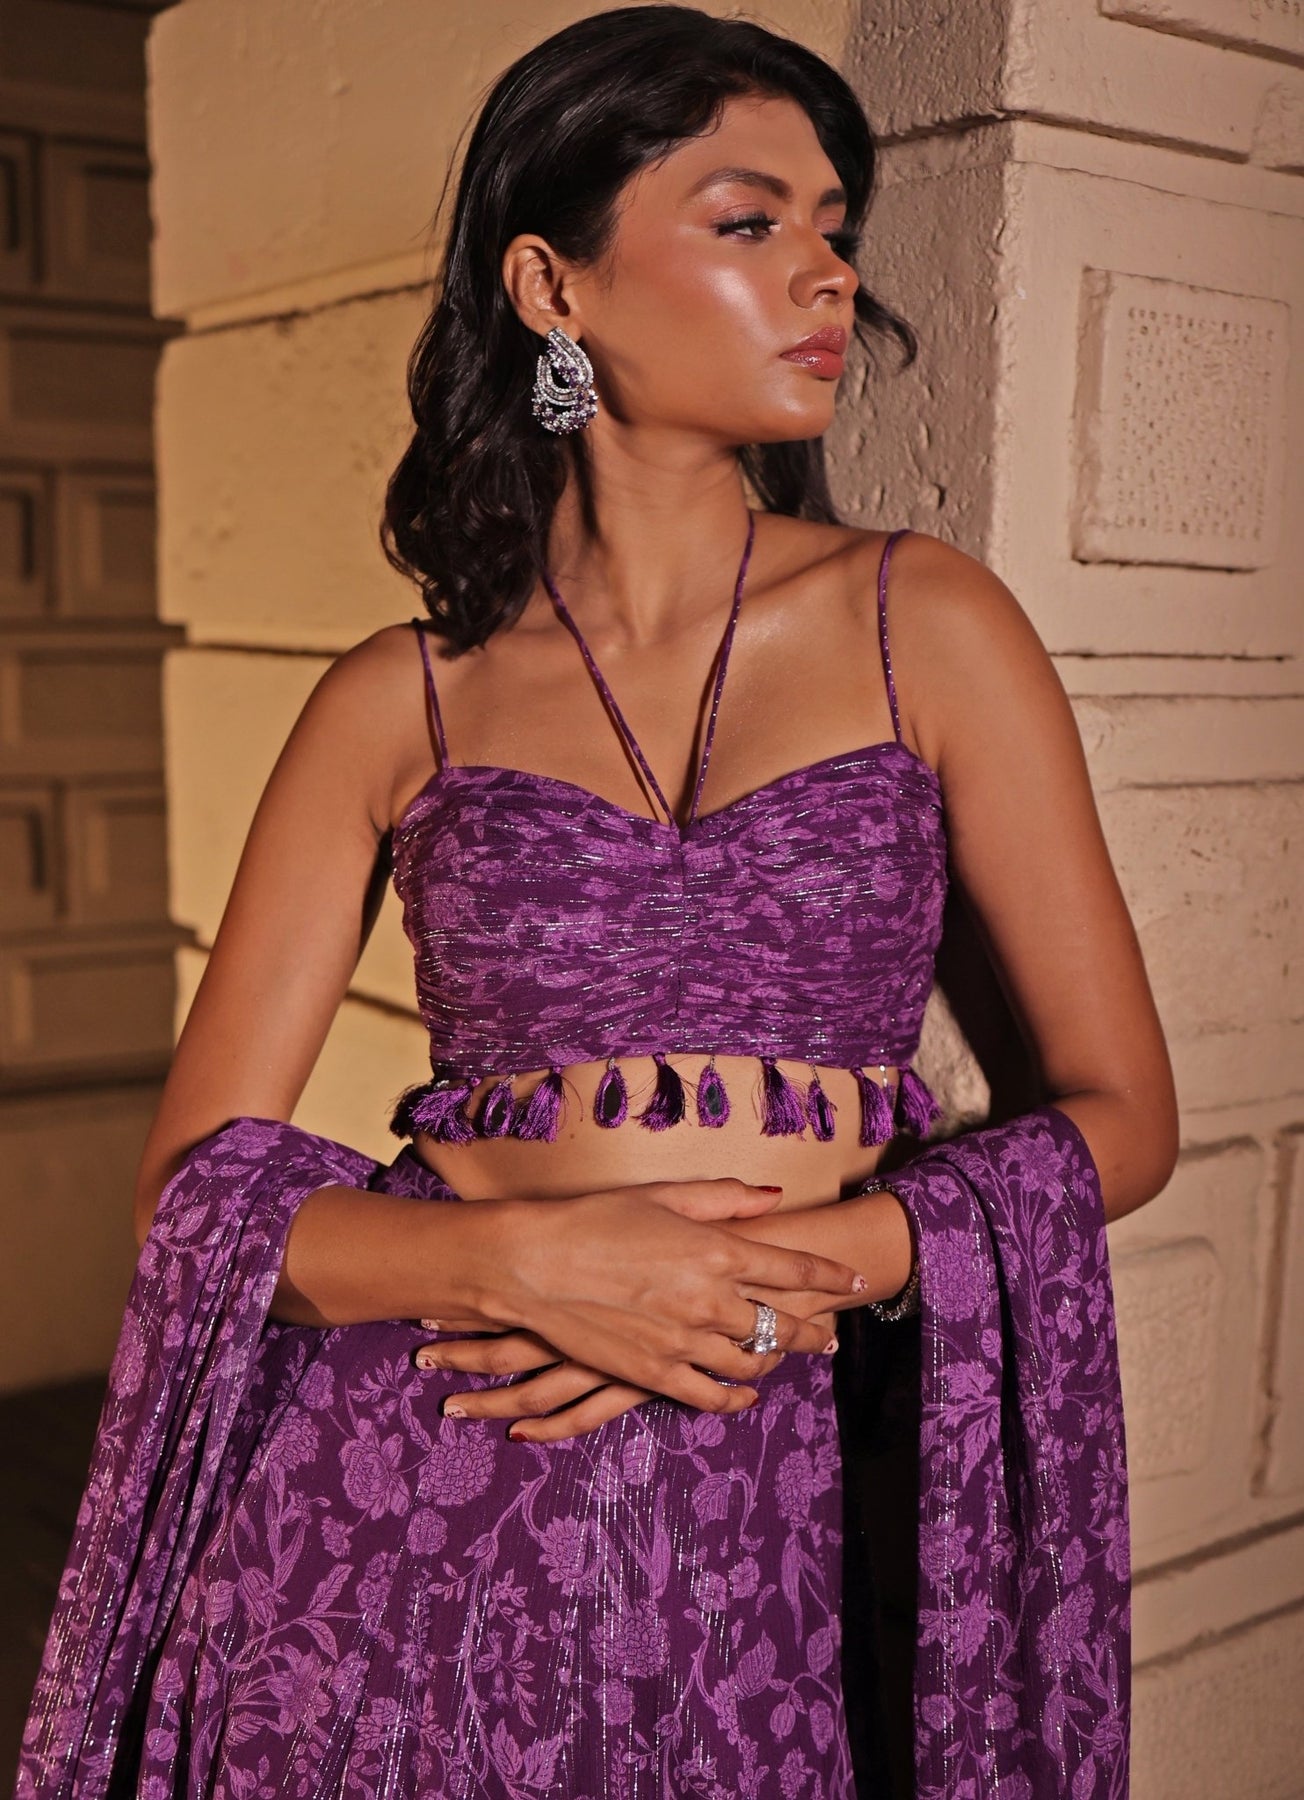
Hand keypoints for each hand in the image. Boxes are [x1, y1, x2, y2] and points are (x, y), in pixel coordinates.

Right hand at [411, 1176, 863, 1440]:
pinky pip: (711, 1395)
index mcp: (716, 1250)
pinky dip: (735, 1397)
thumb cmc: (593, 1220)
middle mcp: (710, 1300)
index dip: (828, 1274)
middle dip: (813, 1327)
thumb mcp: (663, 1196)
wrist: (532, 1265)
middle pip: (782, 1322)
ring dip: (778, 1359)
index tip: (853, 1279)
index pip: (793, 1267)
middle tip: (829, 1331)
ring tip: (793, 1358)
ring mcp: (684, 1342)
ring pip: (752, 1360)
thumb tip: (774, 1195)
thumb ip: (723, 1199)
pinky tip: (746, 1394)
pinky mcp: (654, 1374)